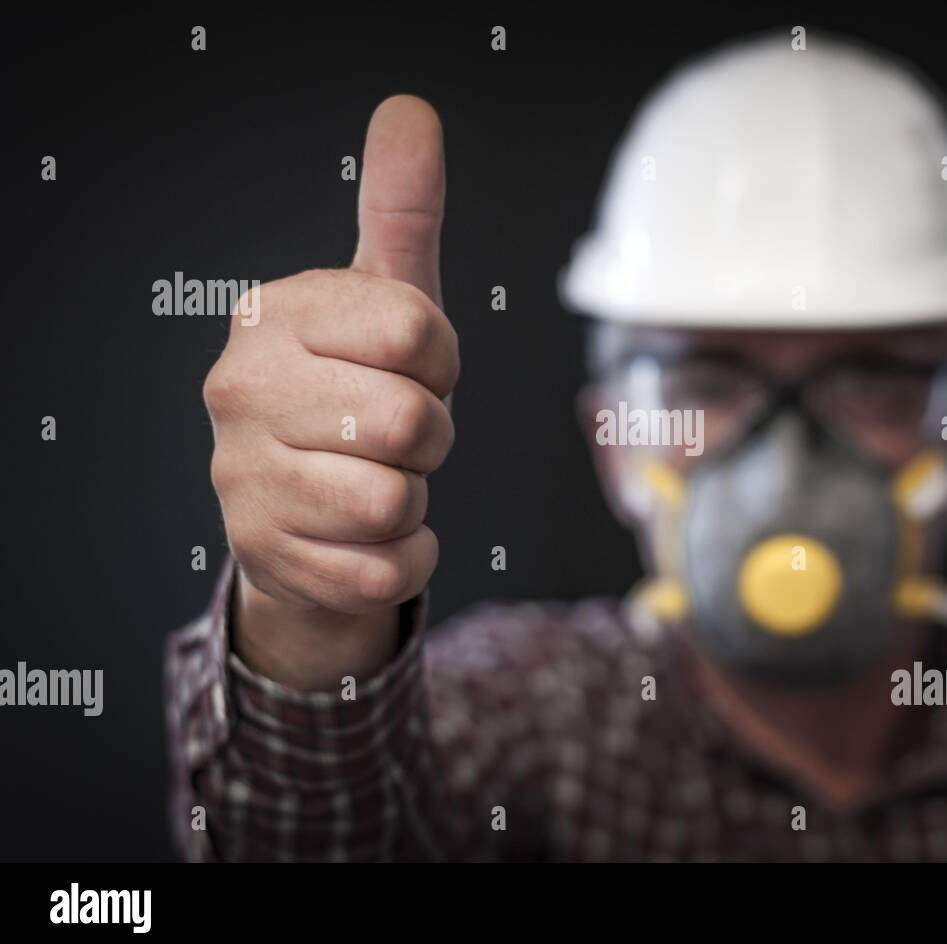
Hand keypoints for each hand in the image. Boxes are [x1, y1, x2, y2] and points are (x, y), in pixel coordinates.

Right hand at [202, 96, 455, 686]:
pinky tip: (369, 534)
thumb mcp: (386, 300)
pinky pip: (388, 565)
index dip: (442, 359)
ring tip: (376, 479)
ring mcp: (244, 478)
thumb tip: (409, 111)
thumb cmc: (357, 394)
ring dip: (414, 497)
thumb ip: (401, 211)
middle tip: (397, 434)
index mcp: (275, 316)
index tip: (416, 368)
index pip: (417, 330)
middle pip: (410, 419)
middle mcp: (241, 391)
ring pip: (395, 498)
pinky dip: (405, 557)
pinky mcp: (267, 557)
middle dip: (431, 436)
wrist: (308, 514)